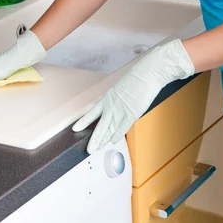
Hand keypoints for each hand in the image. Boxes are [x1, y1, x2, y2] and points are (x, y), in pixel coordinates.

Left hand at [72, 39, 194, 153]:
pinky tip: (112, 141)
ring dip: (104, 140)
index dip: (83, 122)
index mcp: (107, 97)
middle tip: (89, 148)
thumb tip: (115, 110)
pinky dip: (117, 136)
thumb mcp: (120, 88)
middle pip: (100, 126)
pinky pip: (122, 128)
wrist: (147, 73)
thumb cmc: (137, 78)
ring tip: (98, 148)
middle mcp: (112, 105)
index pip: (92, 112)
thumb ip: (116, 100)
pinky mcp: (132, 114)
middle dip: (94, 139)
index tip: (75, 128)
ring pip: (110, 130)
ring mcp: (121, 110)